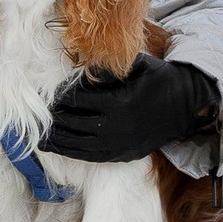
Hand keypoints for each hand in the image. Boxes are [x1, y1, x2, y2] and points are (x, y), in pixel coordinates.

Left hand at [39, 56, 219, 164]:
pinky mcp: (120, 154)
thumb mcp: (136, 65)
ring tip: (38, 135)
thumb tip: (82, 68)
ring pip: (76, 143)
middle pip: (72, 122)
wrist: (184, 107)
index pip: (77, 100)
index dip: (60, 97)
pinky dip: (69, 151)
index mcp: (118, 103)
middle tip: (39, 114)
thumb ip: (108, 67)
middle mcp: (116, 127)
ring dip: (55, 138)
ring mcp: (118, 144)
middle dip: (54, 117)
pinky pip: (88, 156)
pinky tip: (56, 146)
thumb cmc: (157, 80)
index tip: (48, 95)